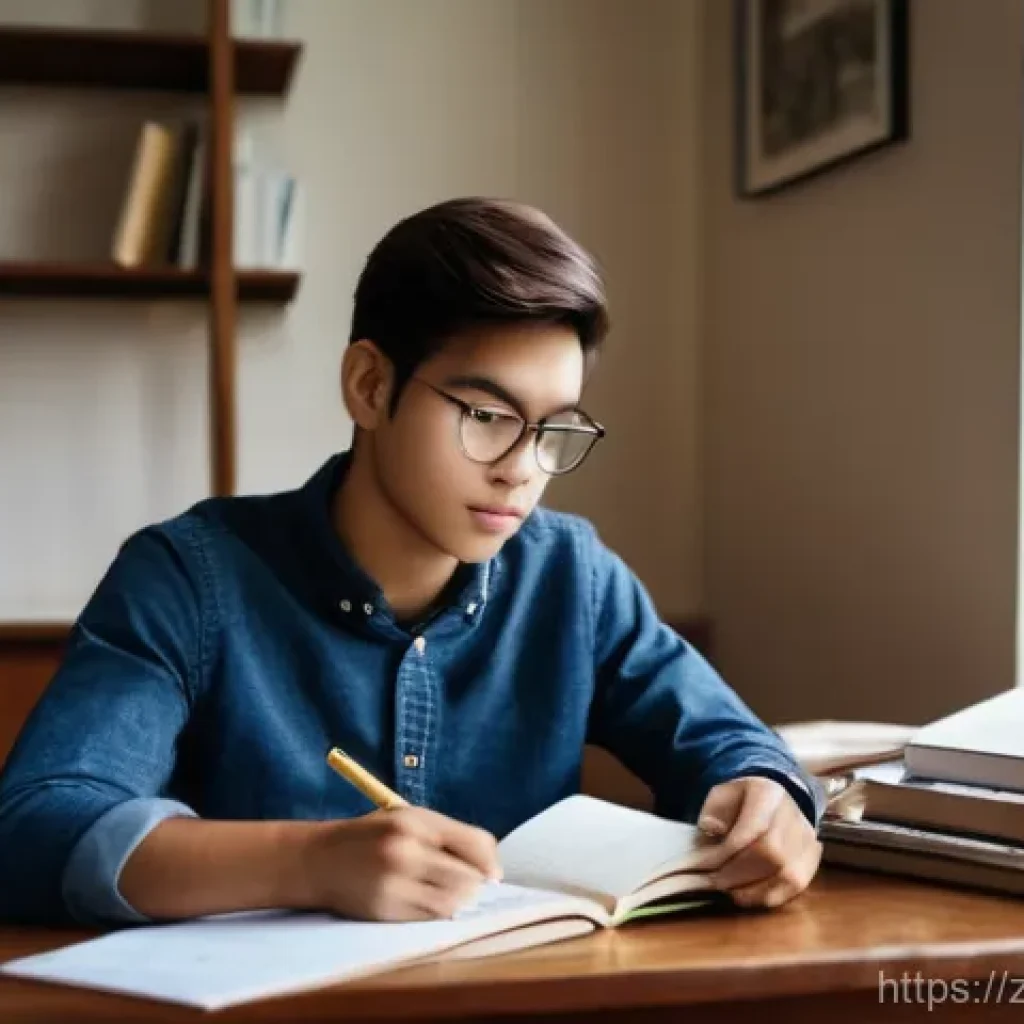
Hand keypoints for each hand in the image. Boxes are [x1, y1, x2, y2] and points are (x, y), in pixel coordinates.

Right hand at [300, 807, 501, 920]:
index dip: (490, 863)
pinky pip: (429, 918)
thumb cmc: (373, 837)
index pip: (475, 843)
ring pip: (452, 902)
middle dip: (475, 885)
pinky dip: (437, 913)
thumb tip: (493, 872)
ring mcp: (394, 881)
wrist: (319, 859)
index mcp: (417, 821)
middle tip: (471, 888)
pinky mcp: (385, 909)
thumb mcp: (408, 820)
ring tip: (447, 895)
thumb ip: (449, 837)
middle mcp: (406, 849)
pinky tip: (426, 903)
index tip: (493, 875)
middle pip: (468, 877)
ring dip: (458, 902)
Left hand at [697, 776, 820, 908]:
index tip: (704, 864)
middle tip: (713, 882)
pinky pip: (793, 888)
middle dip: (737, 873)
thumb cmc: (740, 802)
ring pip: (785, 874)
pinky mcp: (811, 863)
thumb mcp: (720, 795)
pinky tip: (745, 895)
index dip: (727, 851)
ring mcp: (808, 841)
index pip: (752, 828)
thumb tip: (710, 828)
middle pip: (770, 854)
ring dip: (751, 889)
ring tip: (727, 890)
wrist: (772, 803)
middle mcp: (795, 816)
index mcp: (769, 794)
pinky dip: (767, 896)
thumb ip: (713, 811)